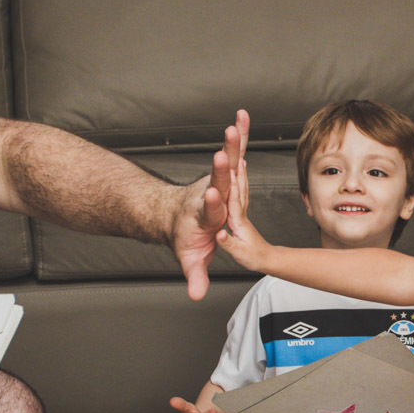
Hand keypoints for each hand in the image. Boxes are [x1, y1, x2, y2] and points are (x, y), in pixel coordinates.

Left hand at [173, 110, 249, 300]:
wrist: (170, 214)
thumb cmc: (185, 236)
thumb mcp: (189, 258)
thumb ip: (195, 275)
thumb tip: (196, 296)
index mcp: (205, 216)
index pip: (209, 210)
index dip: (211, 203)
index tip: (213, 195)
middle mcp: (210, 194)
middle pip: (217, 181)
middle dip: (220, 168)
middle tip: (223, 154)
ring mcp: (216, 181)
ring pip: (226, 162)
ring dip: (232, 144)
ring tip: (235, 126)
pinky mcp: (223, 172)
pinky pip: (234, 152)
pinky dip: (240, 135)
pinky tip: (243, 116)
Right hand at [215, 152, 273, 270]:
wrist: (266, 259)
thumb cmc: (253, 257)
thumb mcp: (239, 253)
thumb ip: (228, 243)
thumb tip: (219, 235)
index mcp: (238, 222)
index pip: (233, 201)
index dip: (231, 186)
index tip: (227, 170)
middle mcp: (241, 214)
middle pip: (239, 188)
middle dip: (236, 170)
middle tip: (233, 152)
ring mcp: (242, 212)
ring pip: (241, 187)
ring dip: (239, 171)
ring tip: (238, 155)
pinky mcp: (241, 213)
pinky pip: (240, 191)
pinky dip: (240, 178)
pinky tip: (239, 170)